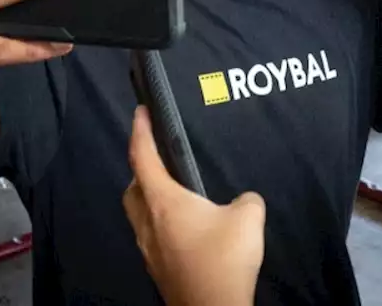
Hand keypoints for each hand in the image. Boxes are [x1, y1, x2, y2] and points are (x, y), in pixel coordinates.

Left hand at [123, 107, 264, 305]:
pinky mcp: (157, 268)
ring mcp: (149, 249)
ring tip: (175, 192)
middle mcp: (148, 223)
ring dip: (150, 198)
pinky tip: (186, 228)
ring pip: (139, 214)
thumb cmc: (224, 259)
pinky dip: (161, 222)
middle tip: (160, 158)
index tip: (140, 113)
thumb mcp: (248, 217)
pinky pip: (151, 235)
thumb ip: (246, 199)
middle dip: (141, 169)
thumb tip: (242, 201)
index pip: (142, 157)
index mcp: (163, 202)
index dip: (139, 132)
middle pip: (133, 188)